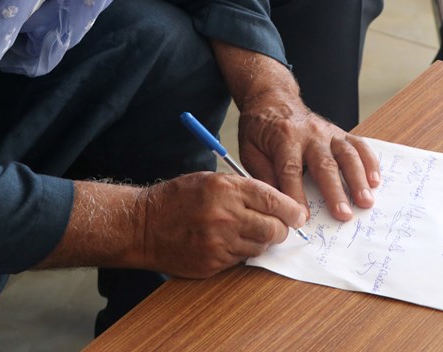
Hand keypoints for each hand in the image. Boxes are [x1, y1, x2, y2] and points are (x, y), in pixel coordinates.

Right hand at [137, 172, 305, 277]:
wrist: (143, 225)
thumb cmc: (178, 198)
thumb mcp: (212, 180)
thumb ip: (245, 189)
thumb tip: (278, 203)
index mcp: (226, 190)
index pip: (273, 200)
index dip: (291, 210)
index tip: (298, 215)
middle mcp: (225, 216)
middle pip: (273, 229)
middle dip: (281, 229)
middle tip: (278, 227)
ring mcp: (219, 243)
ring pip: (260, 247)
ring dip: (261, 241)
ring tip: (246, 231)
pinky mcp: (212, 263)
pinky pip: (241, 260)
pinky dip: (241, 252)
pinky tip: (228, 242)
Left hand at [236, 95, 380, 222]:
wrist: (273, 99)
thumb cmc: (260, 129)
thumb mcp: (250, 151)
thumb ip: (264, 176)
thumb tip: (277, 204)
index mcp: (283, 137)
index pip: (290, 170)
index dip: (296, 195)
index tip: (302, 219)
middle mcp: (309, 133)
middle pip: (324, 164)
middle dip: (335, 192)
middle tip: (344, 215)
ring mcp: (328, 132)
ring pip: (347, 155)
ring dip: (358, 179)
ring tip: (366, 201)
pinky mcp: (340, 132)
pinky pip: (359, 145)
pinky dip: (370, 162)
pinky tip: (375, 180)